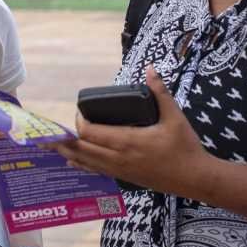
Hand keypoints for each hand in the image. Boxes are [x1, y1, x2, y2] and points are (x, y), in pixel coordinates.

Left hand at [52, 66, 214, 196]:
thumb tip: (150, 68)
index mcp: (128, 141)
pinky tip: (73, 161)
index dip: (79, 123)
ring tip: (52, 146)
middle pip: (82, 149)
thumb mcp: (174, 116)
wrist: (196, 179)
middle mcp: (119, 158)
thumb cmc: (185, 147)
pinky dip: (82, 164)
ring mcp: (120, 170)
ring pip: (87, 162)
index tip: (80, 113)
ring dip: (70, 152)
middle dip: (66, 140)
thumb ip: (160, 92)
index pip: (91, 133)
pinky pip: (97, 171)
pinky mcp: (125, 177)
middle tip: (50, 131)